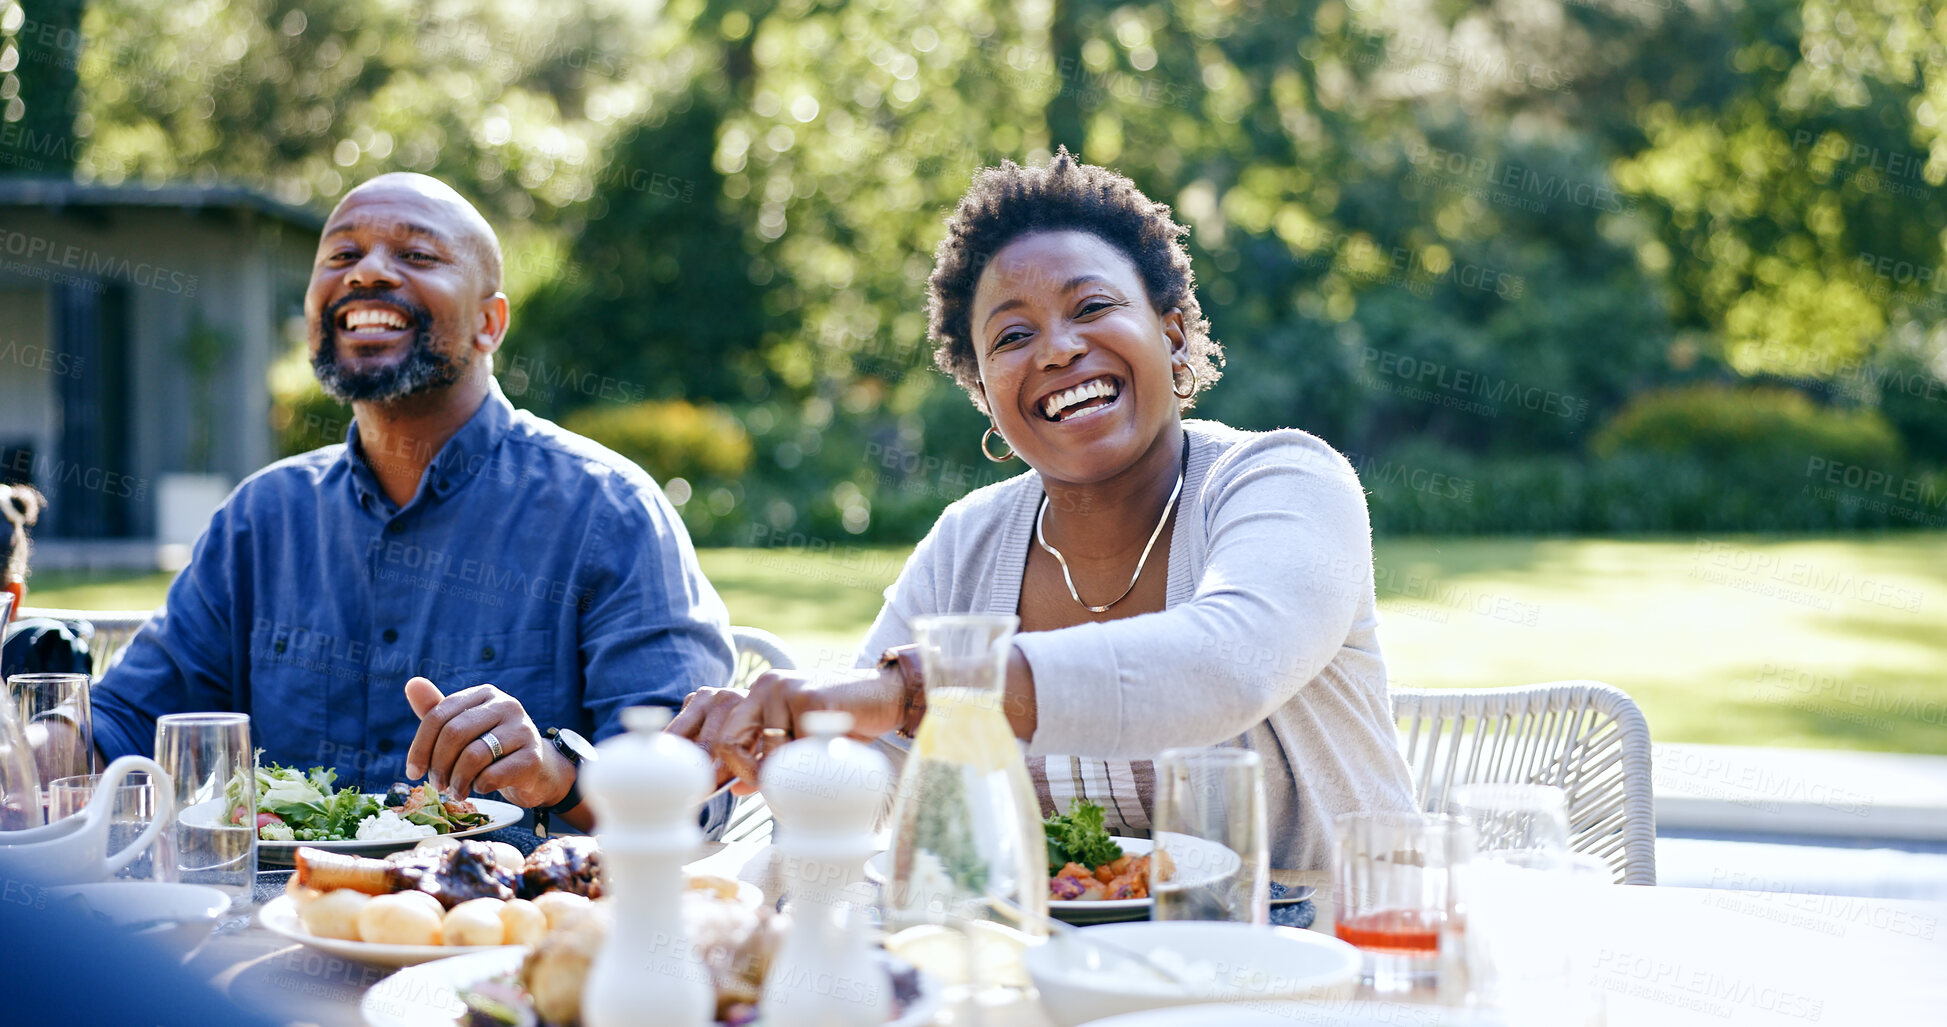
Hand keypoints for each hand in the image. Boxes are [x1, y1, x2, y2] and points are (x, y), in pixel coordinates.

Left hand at [403, 677, 574, 809]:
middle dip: (438, 765)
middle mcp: (506, 705)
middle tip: (438, 784)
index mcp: (485, 694)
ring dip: (457, 780)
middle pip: (454, 733)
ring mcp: (523, 729)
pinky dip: (479, 787)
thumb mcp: (464, 730)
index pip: (439, 715)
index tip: (413, 772)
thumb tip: (412, 683)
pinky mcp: (533, 757)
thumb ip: (436, 711)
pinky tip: (481, 788)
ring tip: (457, 791)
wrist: (536, 771)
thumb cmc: (493, 749)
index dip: (420, 746)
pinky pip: (492, 775)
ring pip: (472, 756)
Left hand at [667, 669, 902, 790]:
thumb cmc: (842, 721)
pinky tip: (833, 753)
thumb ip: (766, 757)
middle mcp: (766, 686)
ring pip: (770, 755)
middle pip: (729, 743)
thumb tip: (735, 787)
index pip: (722, 738)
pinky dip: (815, 763)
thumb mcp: (797, 739)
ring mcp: (787, 690)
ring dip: (795, 770)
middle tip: (774, 789)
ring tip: (819, 764)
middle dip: (749, 774)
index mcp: (758, 693)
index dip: (730, 769)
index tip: (746, 789)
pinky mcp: (811, 699)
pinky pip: (799, 750)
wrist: (886, 695)